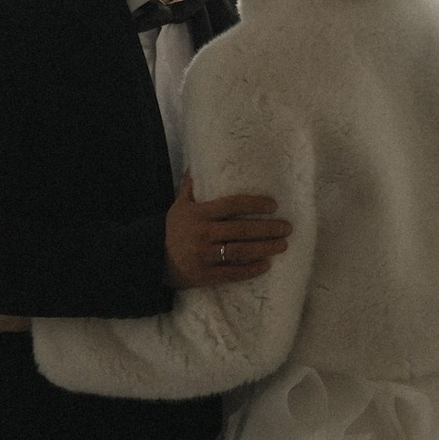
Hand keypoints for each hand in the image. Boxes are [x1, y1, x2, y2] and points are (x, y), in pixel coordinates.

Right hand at [165, 171, 290, 290]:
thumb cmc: (172, 230)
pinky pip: (232, 273)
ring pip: (241, 251)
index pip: (232, 205)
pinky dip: (251, 269)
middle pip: (242, 229)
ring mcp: (204, 256)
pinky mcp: (204, 275)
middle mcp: (202, 233)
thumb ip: (191, 187)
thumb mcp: (178, 206)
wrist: (151, 260)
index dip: (254, 204)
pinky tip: (266, 265)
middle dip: (268, 228)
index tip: (273, 205)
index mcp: (199, 214)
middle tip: (287, 227)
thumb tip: (197, 163)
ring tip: (283, 245)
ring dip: (265, 248)